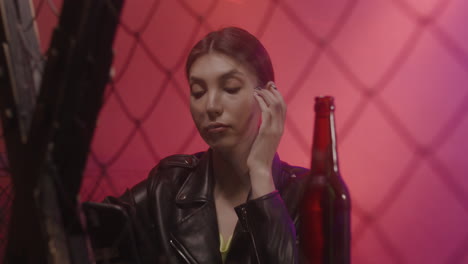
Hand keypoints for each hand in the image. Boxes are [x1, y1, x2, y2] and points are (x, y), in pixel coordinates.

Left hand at [247, 81, 286, 197]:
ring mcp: (274, 129)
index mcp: (280, 129)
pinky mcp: (267, 131)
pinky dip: (262, 101)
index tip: (271, 88)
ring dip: (267, 94)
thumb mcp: (264, 139)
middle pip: (282, 104)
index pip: (283, 108)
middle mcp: (280, 127)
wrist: (260, 167)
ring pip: (275, 105)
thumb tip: (262, 121)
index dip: (278, 96)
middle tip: (267, 84)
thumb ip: (265, 129)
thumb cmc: (260, 155)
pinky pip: (266, 112)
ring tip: (259, 89)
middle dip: (274, 92)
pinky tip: (256, 96)